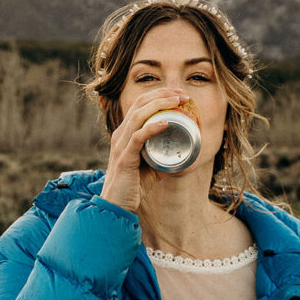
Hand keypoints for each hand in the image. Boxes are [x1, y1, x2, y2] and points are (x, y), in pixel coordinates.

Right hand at [99, 89, 186, 213]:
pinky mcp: (125, 158)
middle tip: (182, 95)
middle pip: (139, 104)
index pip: (139, 105)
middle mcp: (120, 135)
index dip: (158, 95)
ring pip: (138, 116)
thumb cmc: (132, 186)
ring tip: (177, 102)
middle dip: (162, 95)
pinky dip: (152, 128)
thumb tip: (182, 154)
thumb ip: (161, 157)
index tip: (179, 95)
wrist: (117, 205)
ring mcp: (121, 145)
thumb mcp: (149, 166)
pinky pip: (138, 137)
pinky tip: (166, 123)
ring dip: (159, 105)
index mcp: (125, 134)